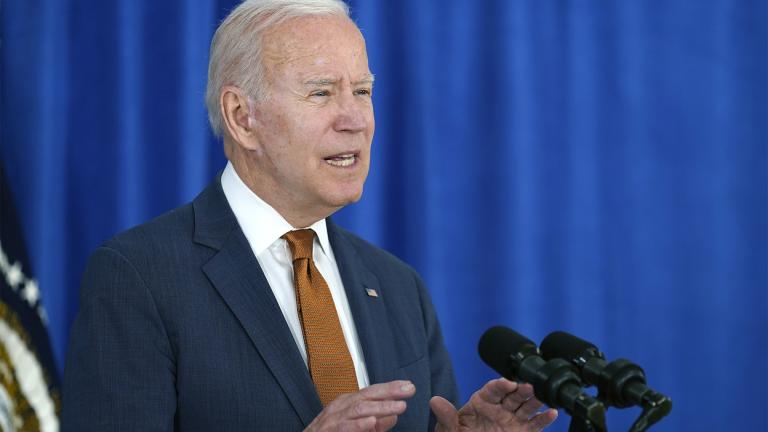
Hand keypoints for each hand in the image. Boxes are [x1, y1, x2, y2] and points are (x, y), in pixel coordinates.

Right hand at [304, 380, 415, 431]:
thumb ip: (376, 424)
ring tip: (399, 407)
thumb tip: (394, 416)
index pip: (372, 392)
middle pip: (367, 394)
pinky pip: (345, 426)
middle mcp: (341, 406)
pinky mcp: (328, 431)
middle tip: (409, 390)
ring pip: (359, 408)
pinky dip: (359, 424)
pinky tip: (372, 422)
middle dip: (389, 391)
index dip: (390, 388)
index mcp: (348, 403)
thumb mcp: (357, 428)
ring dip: (381, 407)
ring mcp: (333, 418)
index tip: (409, 386)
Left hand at [430, 378, 556, 431]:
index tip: (507, 383)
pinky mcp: (522, 431)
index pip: (492, 389)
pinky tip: (552, 413)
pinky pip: (535, 425)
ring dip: (535, 400)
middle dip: (521, 390)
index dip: (500, 385)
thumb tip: (435, 401)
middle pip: (513, 395)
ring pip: (526, 407)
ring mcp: (512, 419)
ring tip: (543, 396)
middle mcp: (499, 407)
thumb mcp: (449, 429)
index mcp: (482, 401)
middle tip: (528, 387)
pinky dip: (544, 419)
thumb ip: (446, 416)